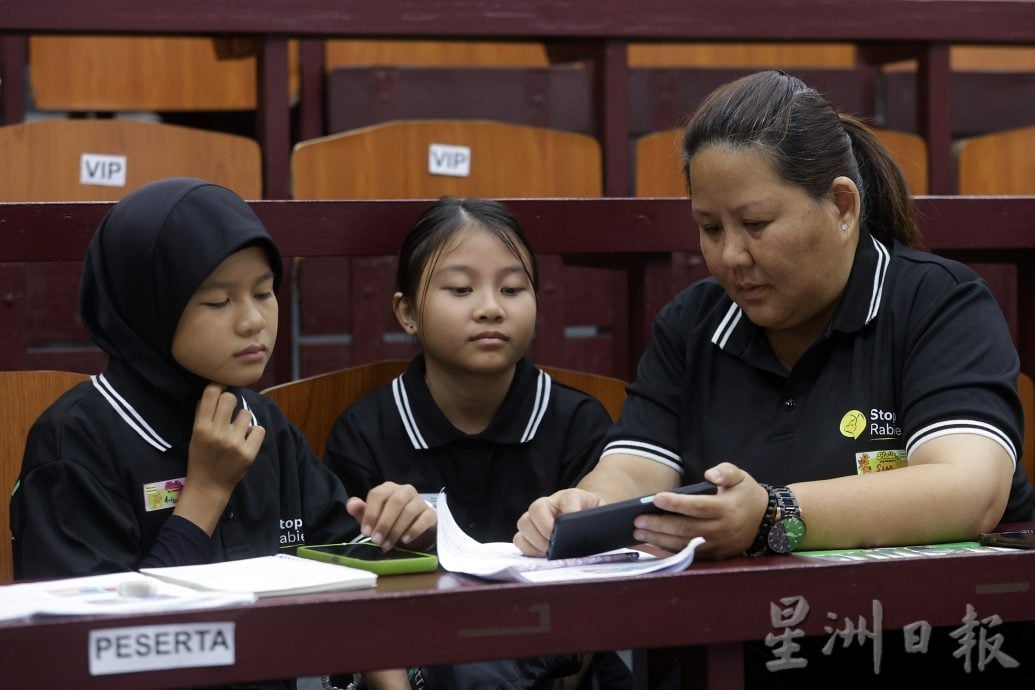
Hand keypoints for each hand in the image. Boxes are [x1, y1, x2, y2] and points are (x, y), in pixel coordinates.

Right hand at [175, 384, 264, 533]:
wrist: (209, 486)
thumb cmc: (201, 458)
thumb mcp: (195, 435)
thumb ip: (202, 414)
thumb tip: (214, 391)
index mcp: (201, 427)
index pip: (211, 393)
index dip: (218, 386)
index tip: (222, 387)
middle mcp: (218, 432)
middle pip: (230, 398)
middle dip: (231, 401)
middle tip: (229, 411)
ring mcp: (235, 442)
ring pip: (246, 414)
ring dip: (243, 420)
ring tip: (236, 431)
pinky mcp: (249, 452)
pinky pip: (259, 429)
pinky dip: (254, 434)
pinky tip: (246, 440)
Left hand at [346, 482, 435, 551]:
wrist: (415, 529)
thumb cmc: (391, 521)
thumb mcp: (374, 518)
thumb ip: (361, 511)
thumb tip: (351, 504)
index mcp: (388, 488)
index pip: (377, 494)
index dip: (370, 513)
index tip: (365, 532)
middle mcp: (405, 490)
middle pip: (395, 502)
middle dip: (383, 523)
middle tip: (376, 541)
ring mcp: (420, 501)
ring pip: (409, 511)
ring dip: (396, 530)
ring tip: (387, 545)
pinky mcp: (431, 513)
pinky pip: (424, 519)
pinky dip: (413, 530)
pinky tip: (405, 540)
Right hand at [513, 488, 604, 555]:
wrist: (585, 516)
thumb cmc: (593, 517)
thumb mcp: (603, 515)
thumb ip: (601, 520)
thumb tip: (596, 533)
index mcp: (570, 497)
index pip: (568, 499)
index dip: (570, 511)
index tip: (572, 524)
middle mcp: (550, 504)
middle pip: (536, 508)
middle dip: (544, 528)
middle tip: (554, 543)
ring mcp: (537, 518)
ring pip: (524, 523)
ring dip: (534, 540)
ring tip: (548, 552)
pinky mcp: (529, 533)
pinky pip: (519, 539)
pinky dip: (528, 548)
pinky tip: (541, 555)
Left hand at [632, 462, 768, 558]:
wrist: (766, 521)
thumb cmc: (746, 495)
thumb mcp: (741, 476)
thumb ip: (726, 471)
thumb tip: (710, 474)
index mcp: (726, 509)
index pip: (697, 507)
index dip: (676, 503)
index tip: (656, 498)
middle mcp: (721, 529)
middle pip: (686, 528)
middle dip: (659, 525)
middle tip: (637, 520)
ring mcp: (718, 545)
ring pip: (684, 544)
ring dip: (659, 540)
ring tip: (639, 533)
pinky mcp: (714, 555)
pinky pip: (688, 554)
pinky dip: (670, 550)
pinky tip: (654, 544)